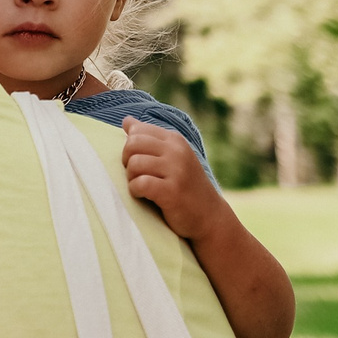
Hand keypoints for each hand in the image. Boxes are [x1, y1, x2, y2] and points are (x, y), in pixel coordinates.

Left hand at [122, 120, 227, 241]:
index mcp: (175, 140)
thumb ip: (150, 138)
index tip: (140, 161)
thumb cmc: (185, 185)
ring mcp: (176, 171)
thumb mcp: (172, 157)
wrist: (210, 216)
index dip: (130, 147)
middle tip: (137, 175)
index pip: (138, 130)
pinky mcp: (172, 191)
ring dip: (131, 177)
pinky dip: (135, 190)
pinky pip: (140, 183)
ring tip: (141, 186)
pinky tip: (143, 195)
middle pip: (132, 144)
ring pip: (134, 163)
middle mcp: (177, 151)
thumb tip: (126, 120)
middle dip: (127, 161)